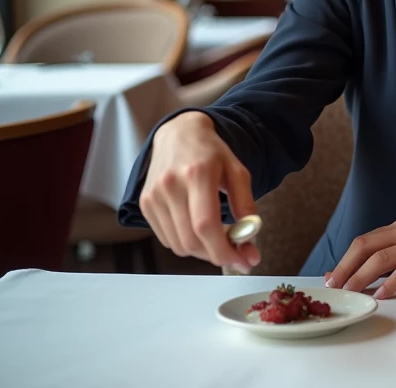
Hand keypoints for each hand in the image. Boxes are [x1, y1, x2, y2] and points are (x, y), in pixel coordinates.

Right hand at [139, 111, 259, 272]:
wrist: (179, 134)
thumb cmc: (212, 153)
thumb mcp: (238, 172)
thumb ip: (246, 205)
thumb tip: (250, 240)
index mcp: (198, 173)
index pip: (205, 225)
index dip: (224, 250)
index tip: (243, 261)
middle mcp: (171, 185)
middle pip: (191, 240)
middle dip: (217, 255)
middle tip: (236, 254)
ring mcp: (154, 196)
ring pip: (179, 245)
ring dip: (202, 251)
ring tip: (218, 238)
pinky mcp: (145, 204)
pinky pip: (167, 239)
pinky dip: (186, 243)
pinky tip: (198, 229)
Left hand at [325, 217, 395, 297]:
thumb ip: (382, 261)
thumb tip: (344, 274)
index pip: (363, 241)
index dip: (343, 260)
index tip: (331, 279)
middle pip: (365, 246)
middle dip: (345, 268)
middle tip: (334, 287)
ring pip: (380, 259)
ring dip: (361, 278)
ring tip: (351, 293)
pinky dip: (389, 285)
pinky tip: (381, 295)